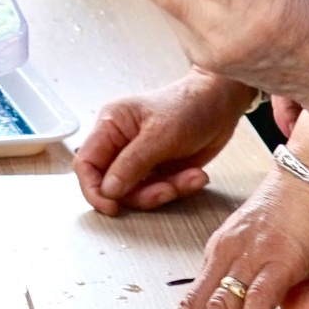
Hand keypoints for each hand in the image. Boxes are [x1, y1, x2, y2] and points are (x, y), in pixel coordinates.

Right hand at [73, 66, 257, 213]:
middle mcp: (120, 143)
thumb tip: (108, 190)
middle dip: (141, 193)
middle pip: (112, 185)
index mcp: (110, 125)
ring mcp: (139, 158)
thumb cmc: (190, 106)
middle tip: (167, 190)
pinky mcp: (158, 169)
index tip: (112, 206)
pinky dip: (178, 188)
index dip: (93, 190)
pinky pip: (159, 191)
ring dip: (165, 191)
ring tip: (190, 178)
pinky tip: (195, 176)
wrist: (222, 103)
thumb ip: (131, 164)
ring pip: (137, 192)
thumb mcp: (160, 136)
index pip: (86, 164)